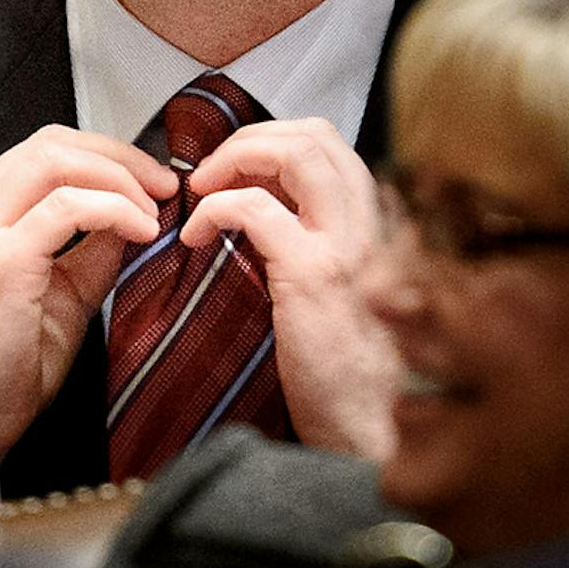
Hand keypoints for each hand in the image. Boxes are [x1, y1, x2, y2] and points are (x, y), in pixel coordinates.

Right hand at [0, 126, 177, 476]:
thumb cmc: (3, 365)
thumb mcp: (62, 289)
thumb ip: (93, 245)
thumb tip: (136, 210)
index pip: (42, 150)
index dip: (104, 154)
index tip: (149, 178)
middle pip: (50, 144)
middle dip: (119, 156)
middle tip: (164, 185)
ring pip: (56, 162)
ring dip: (119, 178)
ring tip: (154, 208)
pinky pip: (66, 208)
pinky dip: (113, 209)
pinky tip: (140, 230)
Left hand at [181, 119, 398, 460]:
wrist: (370, 433)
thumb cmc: (348, 378)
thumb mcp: (342, 299)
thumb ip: (319, 251)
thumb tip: (267, 216)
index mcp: (374, 230)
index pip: (333, 146)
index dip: (277, 144)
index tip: (237, 172)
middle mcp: (369, 227)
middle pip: (317, 134)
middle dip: (253, 138)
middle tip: (213, 173)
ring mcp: (345, 247)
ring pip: (297, 151)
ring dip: (236, 158)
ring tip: (202, 191)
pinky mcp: (311, 275)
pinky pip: (254, 209)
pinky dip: (213, 210)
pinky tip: (194, 238)